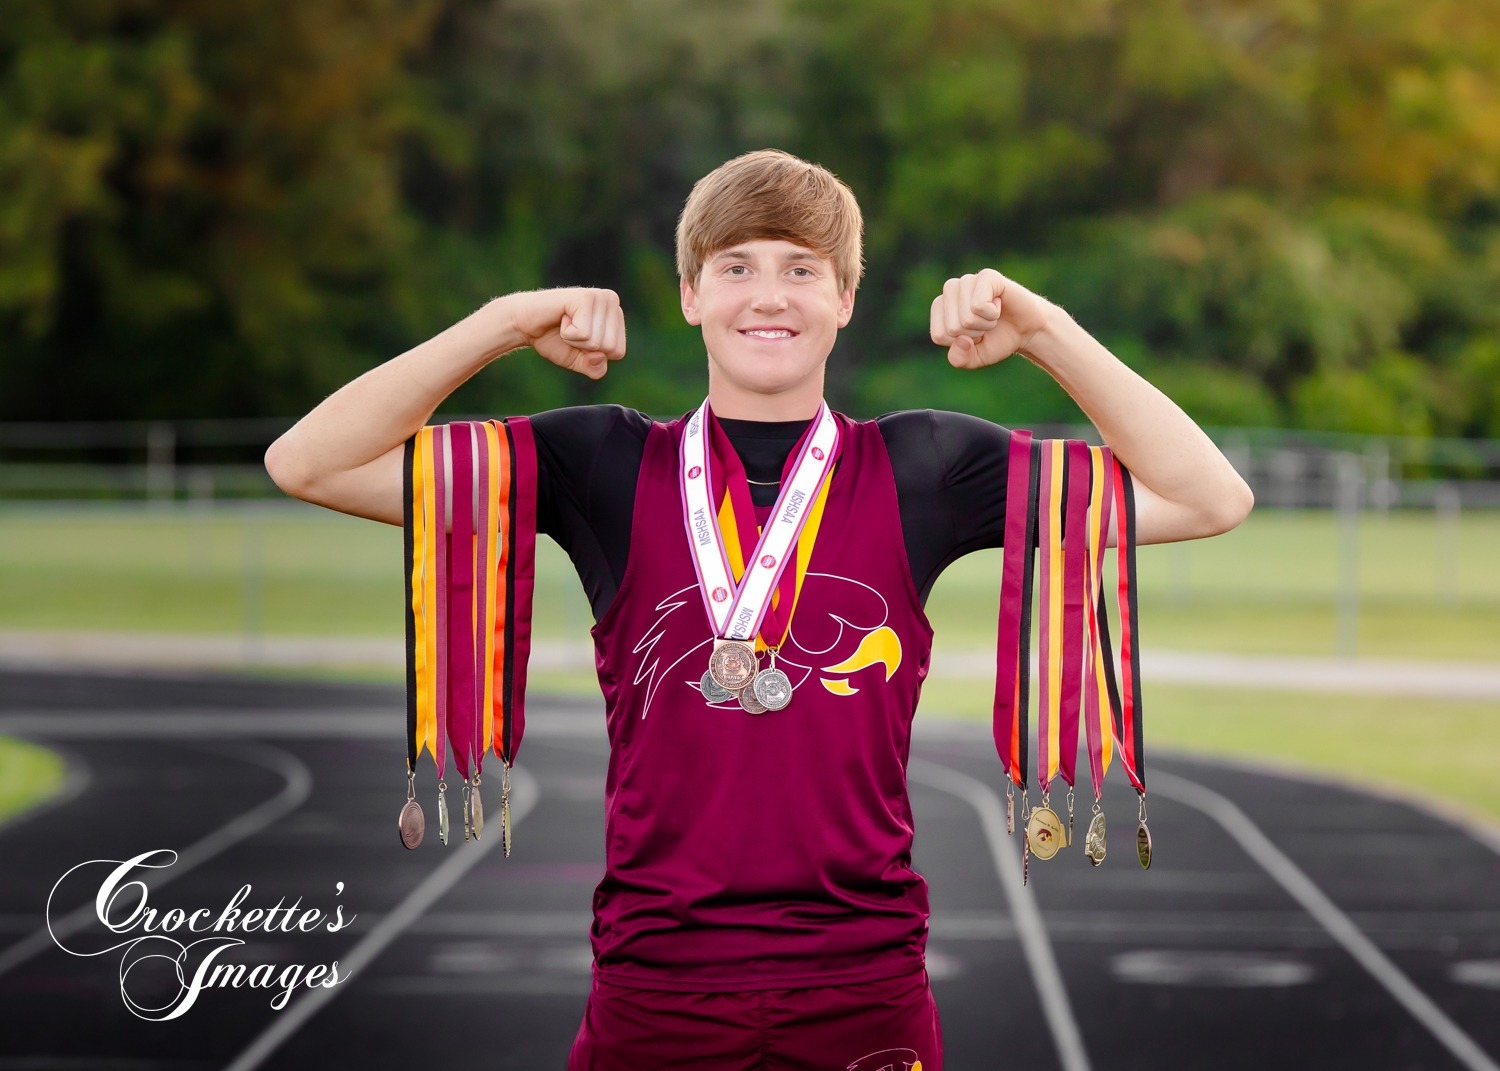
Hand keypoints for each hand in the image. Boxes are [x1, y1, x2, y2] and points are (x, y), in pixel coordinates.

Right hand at [504, 288, 626, 379]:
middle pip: (610, 348)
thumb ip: (596, 368)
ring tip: (564, 323)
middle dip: (584, 347)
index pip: (618, 352)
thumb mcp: (580, 361)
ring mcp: (600, 297)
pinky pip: (584, 334)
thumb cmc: (553, 339)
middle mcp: (612, 301)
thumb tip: (600, 356)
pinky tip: (561, 318)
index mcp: (616, 316)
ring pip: (597, 342)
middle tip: (569, 330)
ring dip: (574, 340)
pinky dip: (568, 334)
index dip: (593, 354)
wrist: (524, 324)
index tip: (578, 338)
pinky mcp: (585, 297)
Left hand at [929, 268, 1050, 368]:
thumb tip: (961, 341)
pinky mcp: (986, 276)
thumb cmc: (997, 340)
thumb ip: (960, 359)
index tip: (975, 335)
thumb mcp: (975, 358)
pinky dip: (992, 314)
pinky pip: (979, 306)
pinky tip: (998, 305)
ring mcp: (967, 280)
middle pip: (952, 328)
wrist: (1027, 330)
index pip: (939, 335)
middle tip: (986, 325)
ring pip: (966, 318)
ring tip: (992, 316)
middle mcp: (950, 290)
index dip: (962, 343)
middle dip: (975, 334)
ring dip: (984, 324)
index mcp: (940, 308)